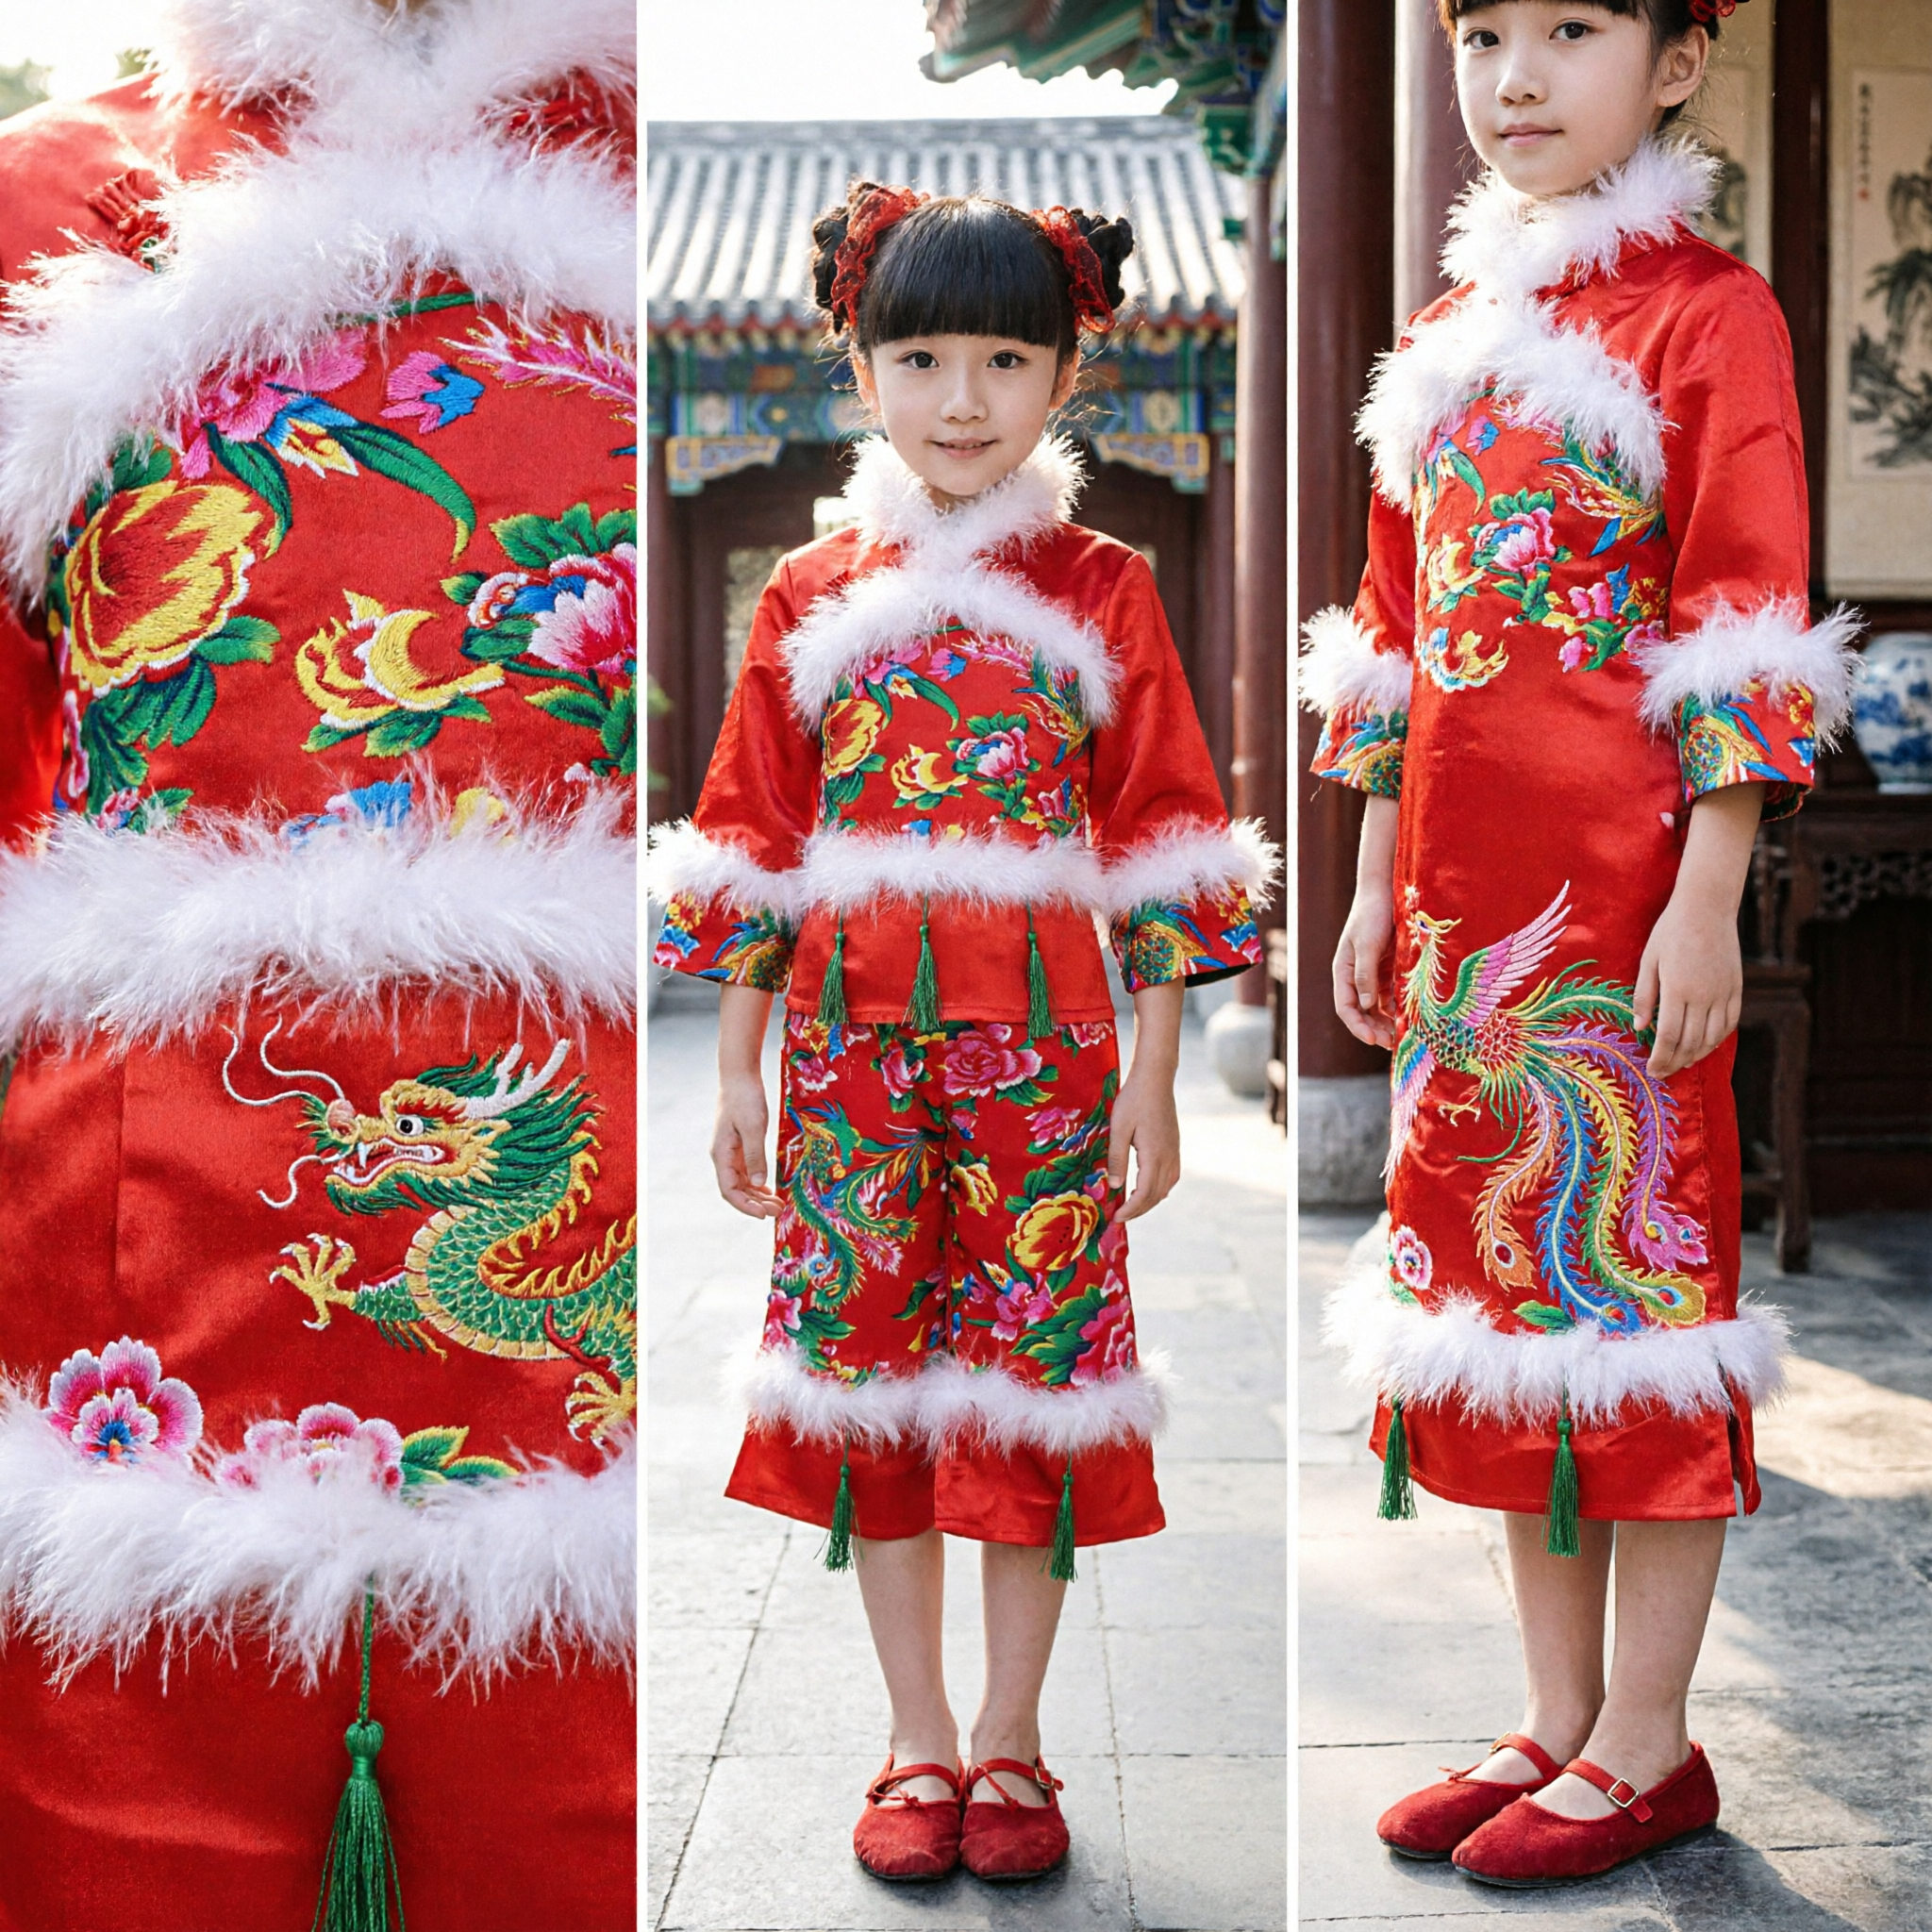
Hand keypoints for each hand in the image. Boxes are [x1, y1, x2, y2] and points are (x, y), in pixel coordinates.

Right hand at [712, 1072, 780, 1217]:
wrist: (739, 1076)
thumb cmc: (745, 1098)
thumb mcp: (753, 1127)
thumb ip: (755, 1156)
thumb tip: (758, 1185)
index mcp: (721, 1154)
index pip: (729, 1190)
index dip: (745, 1206)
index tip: (763, 1215)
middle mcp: (723, 1156)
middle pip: (736, 1190)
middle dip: (755, 1204)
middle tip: (778, 1211)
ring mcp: (730, 1151)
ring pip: (742, 1182)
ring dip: (758, 1195)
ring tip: (777, 1204)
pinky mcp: (739, 1145)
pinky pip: (746, 1171)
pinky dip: (757, 1183)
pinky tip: (769, 1189)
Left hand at [1107, 1070, 1180, 1221]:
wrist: (1155, 1079)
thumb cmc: (1133, 1101)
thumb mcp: (1118, 1129)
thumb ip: (1117, 1159)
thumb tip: (1115, 1186)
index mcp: (1154, 1155)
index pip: (1144, 1193)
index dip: (1131, 1209)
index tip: (1116, 1218)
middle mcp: (1169, 1157)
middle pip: (1156, 1195)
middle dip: (1139, 1209)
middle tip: (1120, 1216)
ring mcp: (1174, 1152)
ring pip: (1166, 1187)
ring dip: (1149, 1200)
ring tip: (1131, 1206)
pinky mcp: (1174, 1146)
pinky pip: (1171, 1176)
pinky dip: (1159, 1188)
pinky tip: (1148, 1188)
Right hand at [1334, 887, 1397, 1049]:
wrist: (1386, 890)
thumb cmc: (1372, 914)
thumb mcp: (1367, 944)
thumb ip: (1365, 975)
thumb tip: (1366, 1005)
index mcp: (1343, 971)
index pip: (1346, 1007)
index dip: (1357, 1026)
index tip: (1373, 1039)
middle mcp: (1355, 976)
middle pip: (1361, 1011)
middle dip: (1373, 1029)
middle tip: (1392, 1043)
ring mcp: (1372, 974)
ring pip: (1376, 1006)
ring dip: (1386, 1021)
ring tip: (1401, 1034)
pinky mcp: (1387, 970)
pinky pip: (1391, 995)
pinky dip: (1397, 1007)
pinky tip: (1409, 1015)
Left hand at [1634, 896, 1741, 1078]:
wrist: (1707, 908)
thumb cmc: (1671, 931)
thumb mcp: (1648, 961)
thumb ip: (1644, 996)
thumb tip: (1639, 1027)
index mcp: (1678, 989)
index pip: (1670, 1036)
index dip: (1661, 1057)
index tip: (1652, 1070)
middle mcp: (1704, 995)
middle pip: (1691, 1042)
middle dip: (1675, 1062)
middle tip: (1663, 1072)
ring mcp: (1723, 992)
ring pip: (1713, 1036)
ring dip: (1697, 1054)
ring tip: (1682, 1062)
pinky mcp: (1736, 988)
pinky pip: (1730, 1022)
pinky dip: (1718, 1039)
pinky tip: (1705, 1045)